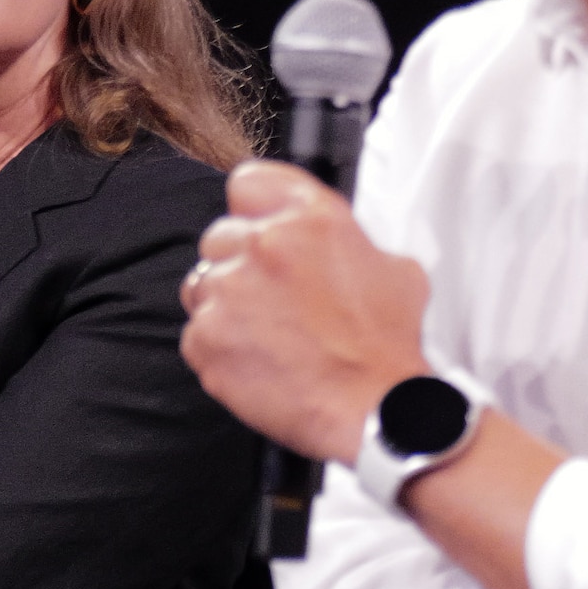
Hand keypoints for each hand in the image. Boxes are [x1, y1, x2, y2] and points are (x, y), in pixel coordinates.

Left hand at [178, 162, 436, 459]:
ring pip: (201, 284)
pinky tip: (256, 360)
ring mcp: (229, 291)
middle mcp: (264, 245)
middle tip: (270, 297)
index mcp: (310, 217)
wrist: (374, 407)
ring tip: (266, 333)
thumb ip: (345, 241)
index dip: (253, 207)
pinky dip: (218, 347)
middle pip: (220, 235)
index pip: (249, 181)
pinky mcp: (207, 337)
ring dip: (225, 304)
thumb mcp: (391, 266)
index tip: (259, 225)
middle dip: (239, 262)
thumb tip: (325, 241)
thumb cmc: (385, 345)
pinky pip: (197, 333)